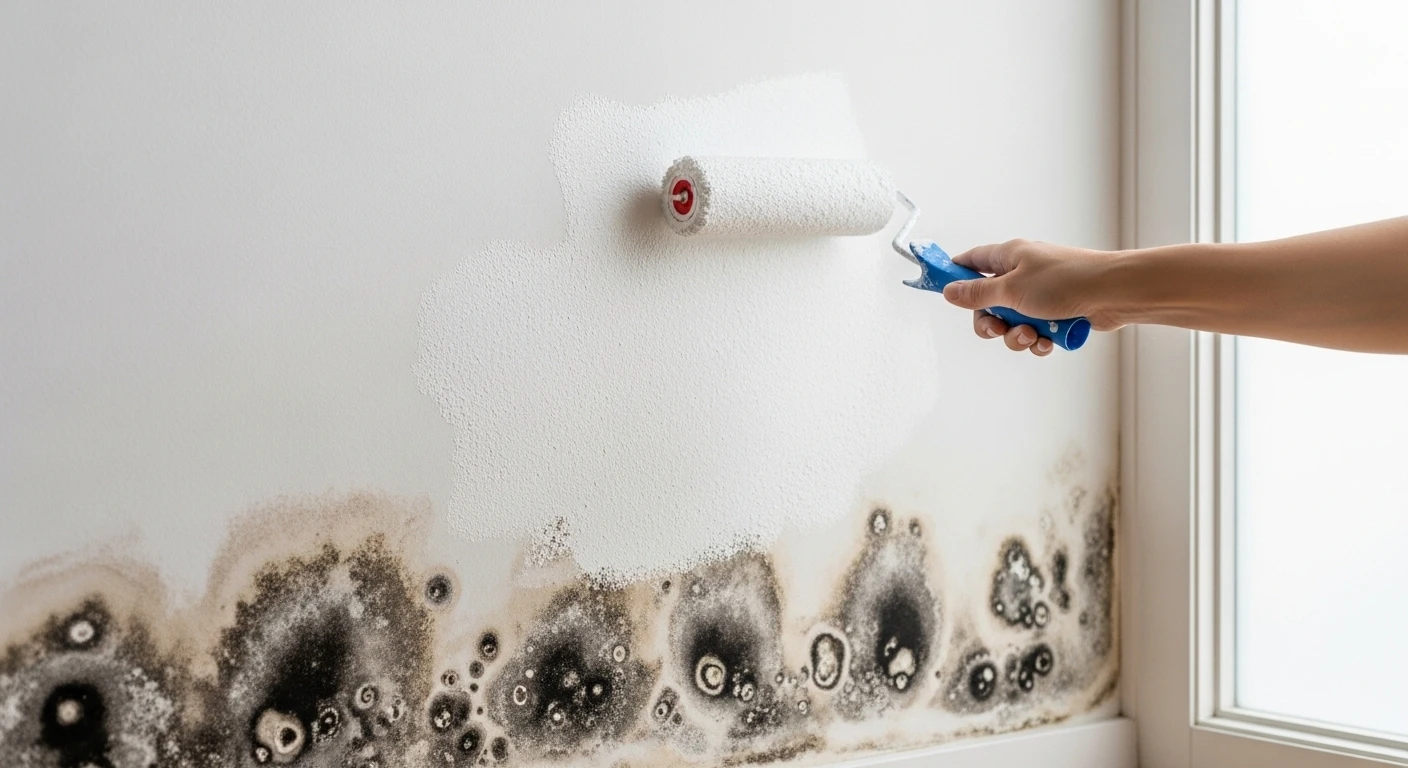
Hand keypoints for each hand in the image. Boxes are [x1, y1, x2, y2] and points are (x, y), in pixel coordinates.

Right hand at [940, 239, 1120, 354]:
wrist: (1114, 294)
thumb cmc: (1068, 281)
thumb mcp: (1012, 290)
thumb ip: (977, 293)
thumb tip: (949, 291)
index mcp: (1010, 256)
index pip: (971, 261)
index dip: (954, 275)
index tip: (940, 288)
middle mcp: (1023, 274)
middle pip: (989, 303)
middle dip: (991, 322)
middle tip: (998, 327)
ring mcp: (1040, 295)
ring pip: (1011, 323)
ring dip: (1016, 335)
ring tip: (1031, 334)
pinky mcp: (1056, 313)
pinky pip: (1034, 332)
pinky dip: (1037, 340)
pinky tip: (1047, 341)